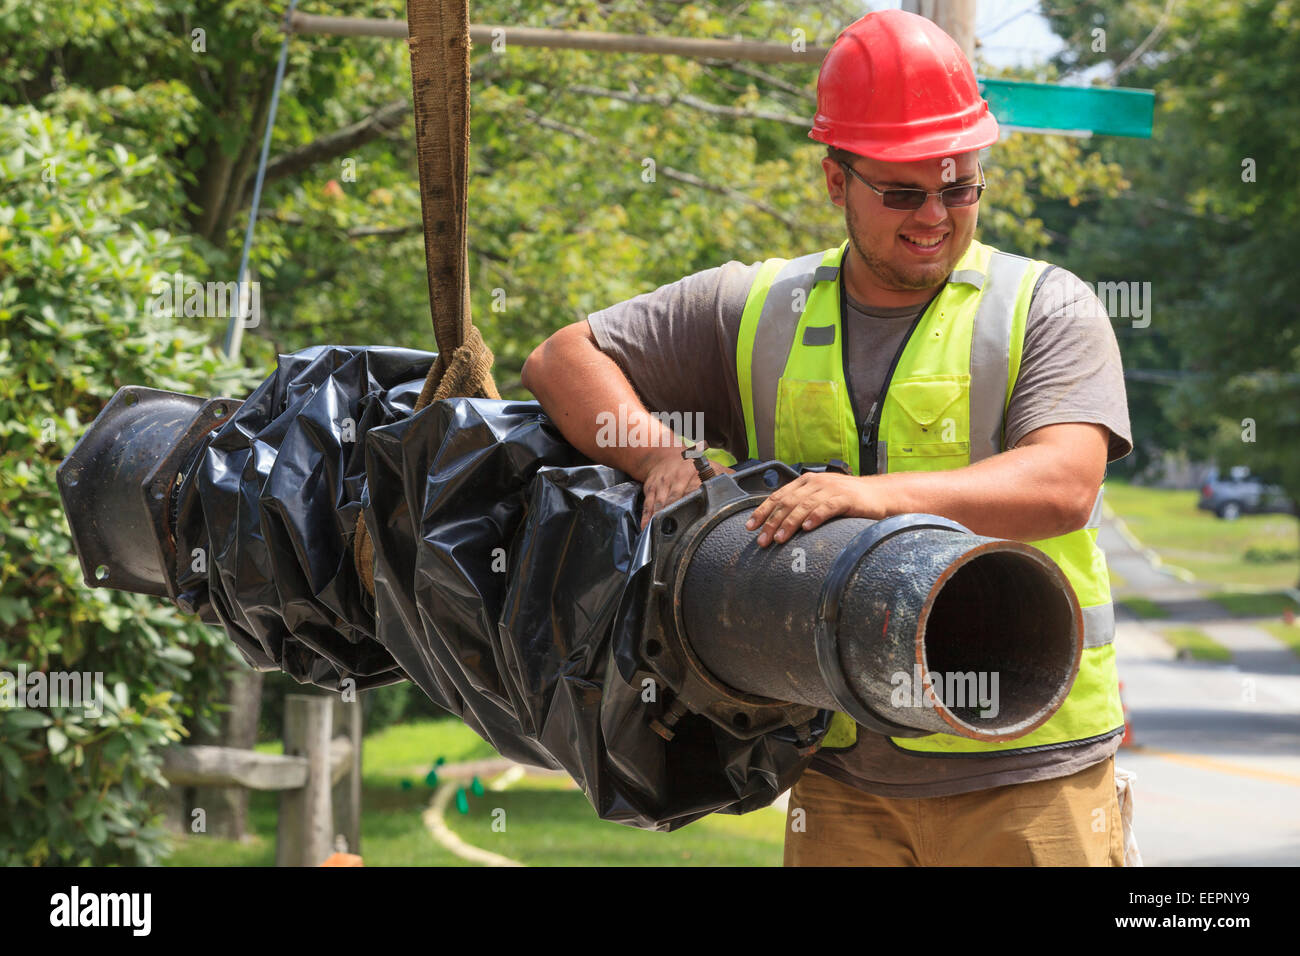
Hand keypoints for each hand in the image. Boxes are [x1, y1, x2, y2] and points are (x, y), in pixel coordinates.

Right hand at [639, 449, 733, 529]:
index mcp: (694, 476)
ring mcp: (663, 485)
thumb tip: (745, 490)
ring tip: (659, 534)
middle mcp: (677, 479)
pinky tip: (646, 528)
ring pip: (661, 503)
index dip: (694, 504)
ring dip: (660, 518)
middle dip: (675, 514)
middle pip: (676, 499)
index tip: (697, 519)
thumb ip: (727, 477)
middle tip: (676, 533)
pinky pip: (648, 504)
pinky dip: (647, 516)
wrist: (664, 454)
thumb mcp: (711, 466)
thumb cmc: (691, 465)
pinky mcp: (651, 489)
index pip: (695, 491)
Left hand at [745, 473, 883, 546]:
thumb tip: (777, 524)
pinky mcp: (846, 498)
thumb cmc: (847, 500)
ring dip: (789, 523)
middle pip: (788, 503)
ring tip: (780, 539)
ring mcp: (831, 489)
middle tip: (762, 541)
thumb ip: (801, 505)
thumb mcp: (820, 498)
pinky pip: (827, 507)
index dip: (762, 511)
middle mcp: (815, 482)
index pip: (778, 496)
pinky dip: (815, 517)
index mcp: (805, 482)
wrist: (879, 494)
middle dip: (772, 522)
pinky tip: (807, 528)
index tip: (750, 527)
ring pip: (804, 506)